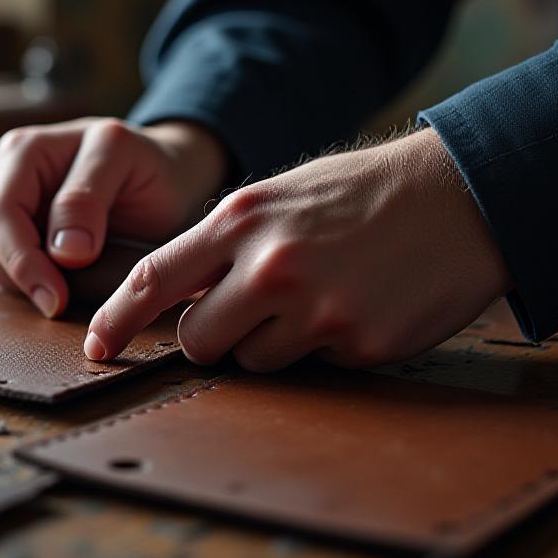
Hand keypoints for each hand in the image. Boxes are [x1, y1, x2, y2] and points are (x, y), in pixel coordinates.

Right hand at [0, 117, 228, 316]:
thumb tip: (63, 252)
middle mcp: (2, 172)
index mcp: (26, 149)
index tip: (57, 299)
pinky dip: (17, 281)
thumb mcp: (126, 164)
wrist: (161, 178)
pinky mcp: (3, 228)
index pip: (0, 213)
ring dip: (14, 280)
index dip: (23, 261)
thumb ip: (88, 198)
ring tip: (62, 287)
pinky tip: (53, 281)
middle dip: (17, 276)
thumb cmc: (145, 167)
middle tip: (59, 304)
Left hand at [82, 128, 511, 368]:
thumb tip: (182, 295)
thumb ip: (227, 241)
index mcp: (240, 218)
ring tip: (320, 296)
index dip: (117, 318)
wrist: (461, 195)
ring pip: (254, 360)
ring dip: (274, 343)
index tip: (96, 346)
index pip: (154, 278)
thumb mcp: (281, 196)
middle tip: (250, 313)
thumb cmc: (366, 192)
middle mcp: (268, 265)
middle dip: (213, 337)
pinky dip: (326, 345)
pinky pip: (314, 365)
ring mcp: (313, 308)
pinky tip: (357, 303)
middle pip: (198, 340)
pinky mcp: (355, 342)